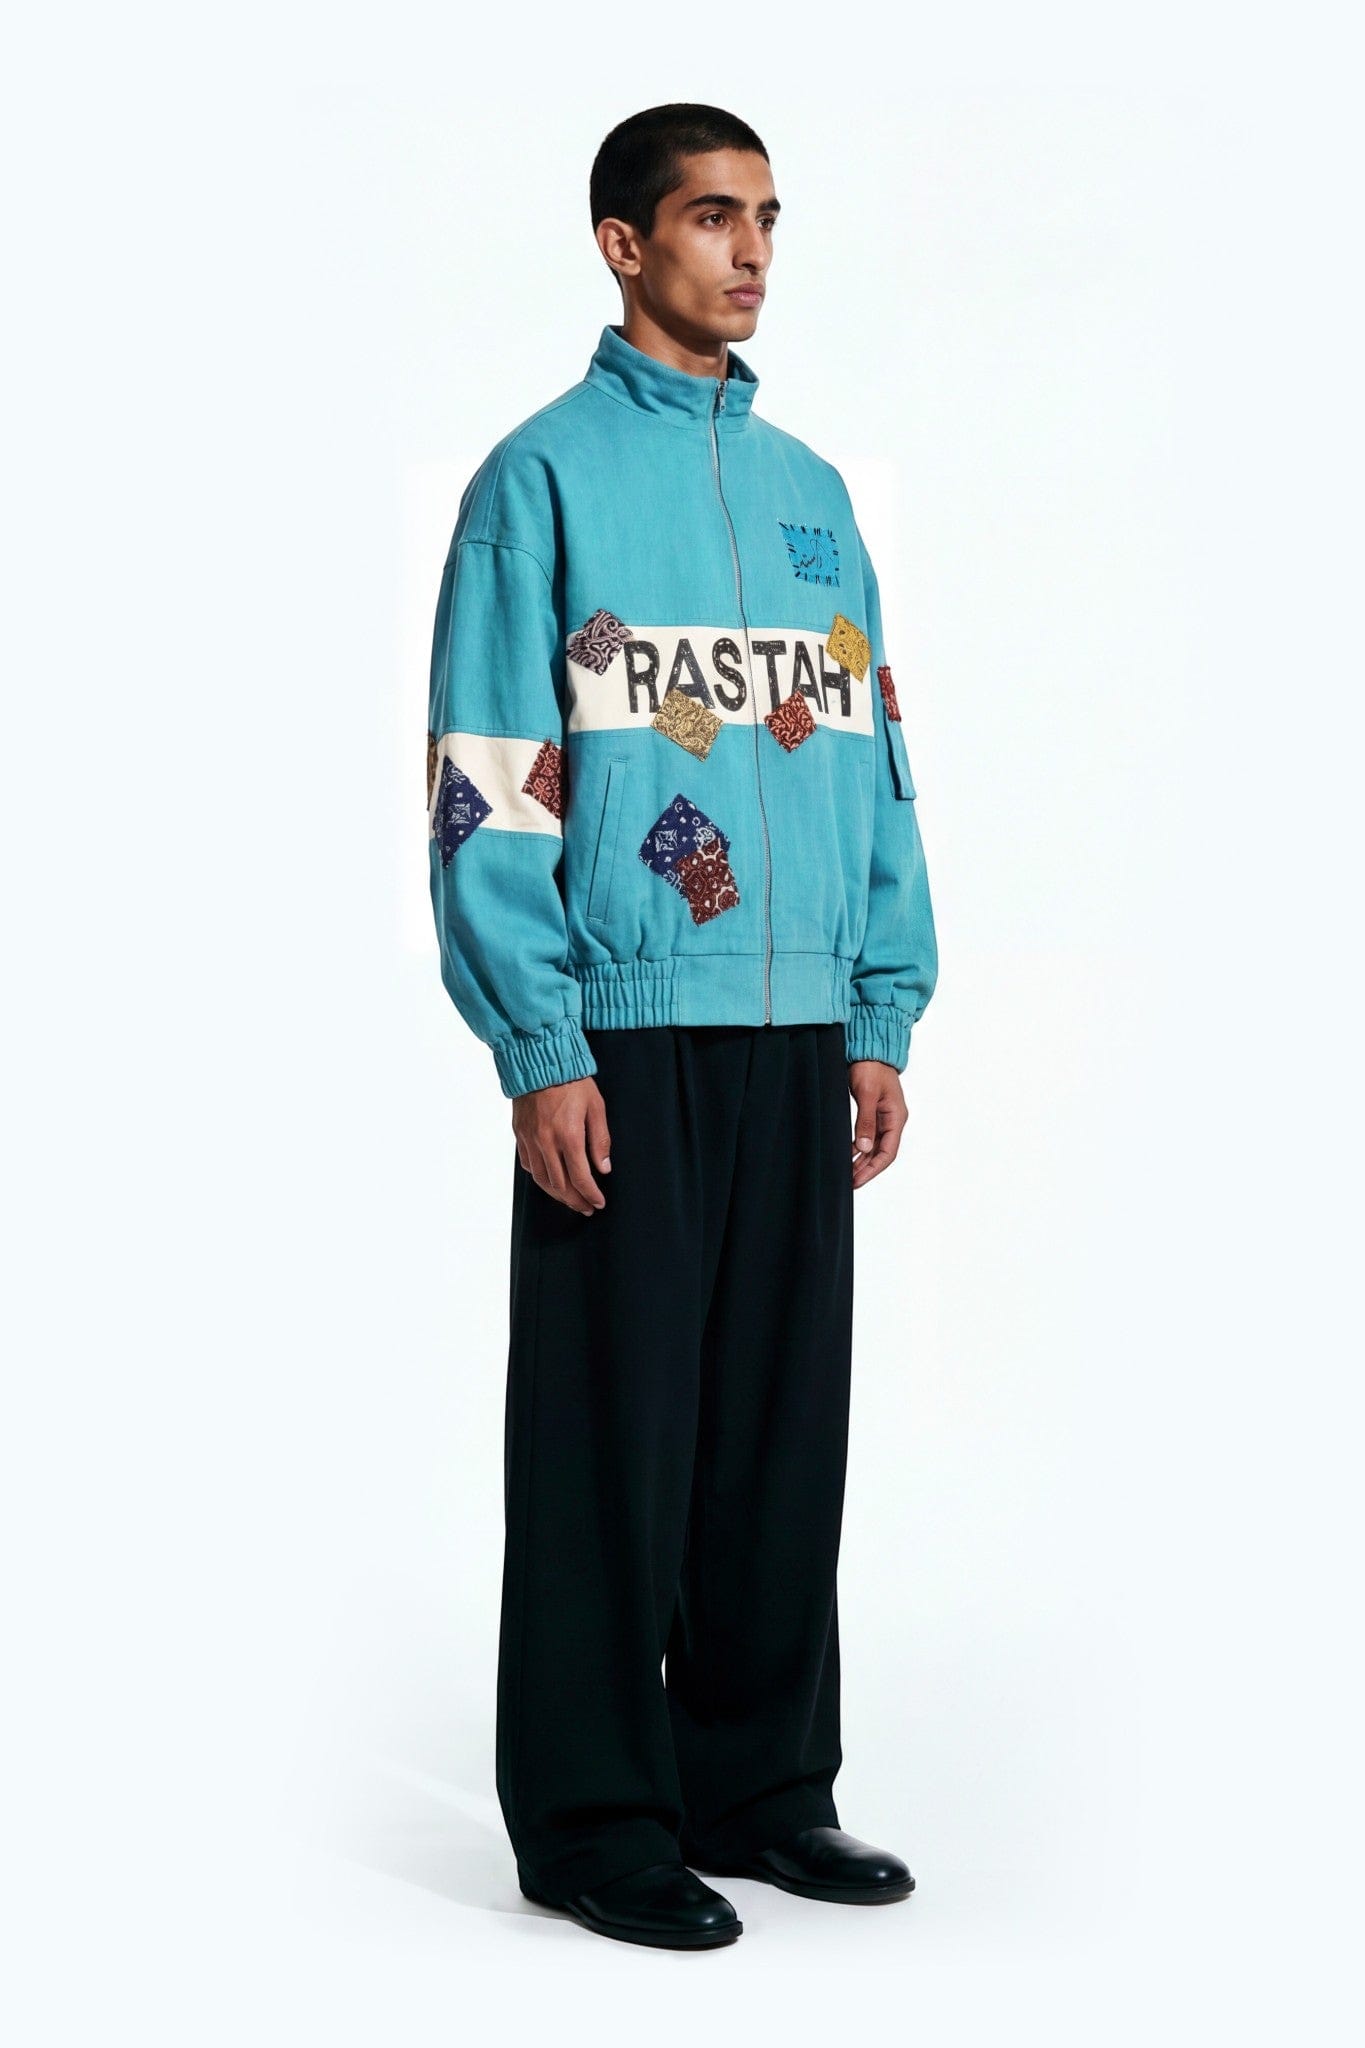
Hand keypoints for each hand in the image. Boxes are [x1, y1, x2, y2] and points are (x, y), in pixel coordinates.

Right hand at [512, 1076, 611, 1213]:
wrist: (539, 1061)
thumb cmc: (572, 1081)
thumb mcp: (596, 1107)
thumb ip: (600, 1140)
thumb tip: (604, 1167)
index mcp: (569, 1136)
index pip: (581, 1178)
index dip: (591, 1195)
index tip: (598, 1203)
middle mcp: (547, 1142)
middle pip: (560, 1185)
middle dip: (575, 1200)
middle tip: (586, 1208)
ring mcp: (530, 1140)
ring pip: (542, 1179)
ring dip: (557, 1195)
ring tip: (570, 1200)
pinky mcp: (520, 1134)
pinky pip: (528, 1165)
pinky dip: (540, 1178)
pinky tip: (550, 1180)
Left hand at [848, 1060, 906, 1188]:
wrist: (870, 1049)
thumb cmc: (870, 1067)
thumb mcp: (866, 1093)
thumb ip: (866, 1121)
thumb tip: (864, 1148)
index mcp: (896, 1117)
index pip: (888, 1152)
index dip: (873, 1169)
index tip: (858, 1180)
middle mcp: (893, 1120)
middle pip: (881, 1152)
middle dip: (866, 1169)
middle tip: (849, 1182)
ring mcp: (884, 1117)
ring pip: (874, 1146)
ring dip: (862, 1160)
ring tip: (847, 1173)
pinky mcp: (874, 1112)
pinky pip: (868, 1136)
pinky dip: (859, 1147)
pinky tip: (848, 1155)